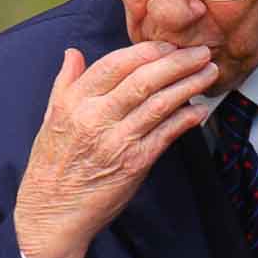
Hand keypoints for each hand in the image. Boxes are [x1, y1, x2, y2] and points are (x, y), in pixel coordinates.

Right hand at [16, 41, 217, 257]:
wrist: (52, 213)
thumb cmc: (51, 167)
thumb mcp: (49, 119)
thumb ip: (65, 83)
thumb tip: (73, 53)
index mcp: (74, 103)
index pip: (114, 65)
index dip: (145, 51)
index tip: (167, 43)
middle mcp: (95, 118)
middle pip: (143, 80)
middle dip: (177, 62)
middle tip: (200, 52)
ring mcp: (116, 141)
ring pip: (159, 104)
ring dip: (188, 86)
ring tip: (208, 73)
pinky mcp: (133, 164)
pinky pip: (165, 135)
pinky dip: (185, 120)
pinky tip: (198, 110)